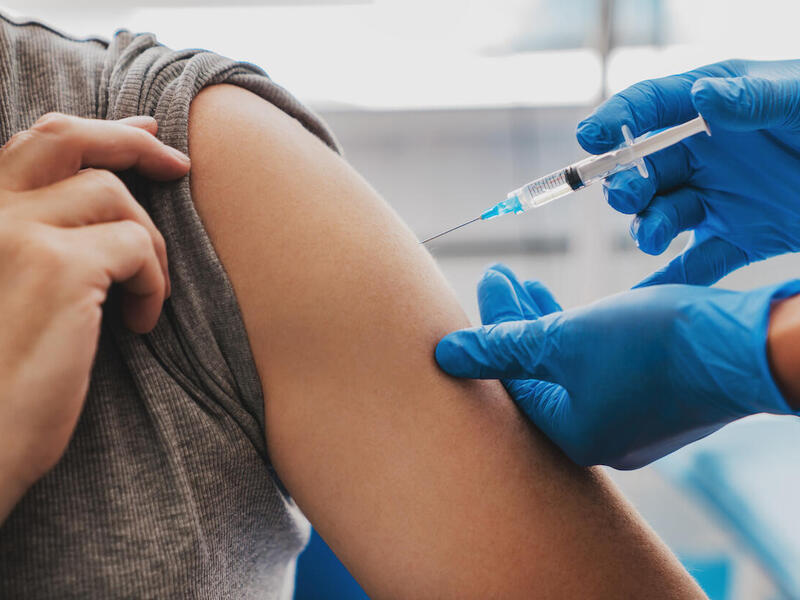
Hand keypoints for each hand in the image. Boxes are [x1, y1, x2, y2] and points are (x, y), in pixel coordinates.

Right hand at [0, 113, 190, 520]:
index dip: (97, 129)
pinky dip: (154, 282)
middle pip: (69, 138)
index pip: (34, 142)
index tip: (145, 132)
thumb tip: (107, 203)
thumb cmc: (1, 382)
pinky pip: (137, 246)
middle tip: (180, 166)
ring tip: (146, 296)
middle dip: (133, 142)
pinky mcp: (57, 268)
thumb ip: (37, 241)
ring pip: (115, 197)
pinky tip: (141, 326)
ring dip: (150, 245)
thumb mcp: (9, 292)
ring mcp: (15, 233)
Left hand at [435, 264, 799, 468]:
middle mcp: (599, 438)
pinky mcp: (656, 399)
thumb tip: (444, 356)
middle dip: (514, 322)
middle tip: (498, 277)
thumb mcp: (564, 339)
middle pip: (538, 374)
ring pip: (570, 367)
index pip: (511, 381)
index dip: (491, 329)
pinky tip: (571, 308)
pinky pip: (600, 366)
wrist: (747, 346)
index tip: (486, 282)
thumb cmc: (653, 346)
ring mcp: (631, 421)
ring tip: (525, 283)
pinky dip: (580, 334)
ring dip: (546, 323)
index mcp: (571, 436)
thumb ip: (502, 347)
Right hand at [577, 58, 799, 285]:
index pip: (652, 107)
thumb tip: (702, 97)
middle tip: (631, 196)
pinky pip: (694, 265)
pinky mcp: (737, 238)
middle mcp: (708, 155)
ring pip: (662, 216)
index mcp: (716, 108)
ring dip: (647, 228)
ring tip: (655, 238)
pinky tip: (643, 303)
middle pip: (646, 170)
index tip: (590, 139)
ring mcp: (720, 199)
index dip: (617, 120)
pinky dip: (668, 284)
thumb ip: (755, 99)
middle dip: (627, 183)